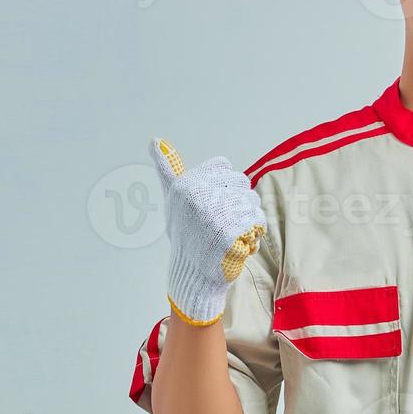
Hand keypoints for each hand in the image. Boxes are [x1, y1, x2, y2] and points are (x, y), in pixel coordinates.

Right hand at [149, 137, 266, 325]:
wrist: (193, 275)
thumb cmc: (187, 235)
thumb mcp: (174, 198)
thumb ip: (167, 168)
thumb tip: (154, 139)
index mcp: (186, 184)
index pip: (225, 168)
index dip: (226, 187)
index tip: (214, 204)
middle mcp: (198, 195)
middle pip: (243, 183)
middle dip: (240, 203)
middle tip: (222, 223)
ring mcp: (214, 214)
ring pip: (253, 202)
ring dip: (248, 220)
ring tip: (230, 235)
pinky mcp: (231, 232)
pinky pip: (258, 221)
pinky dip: (255, 235)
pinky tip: (239, 245)